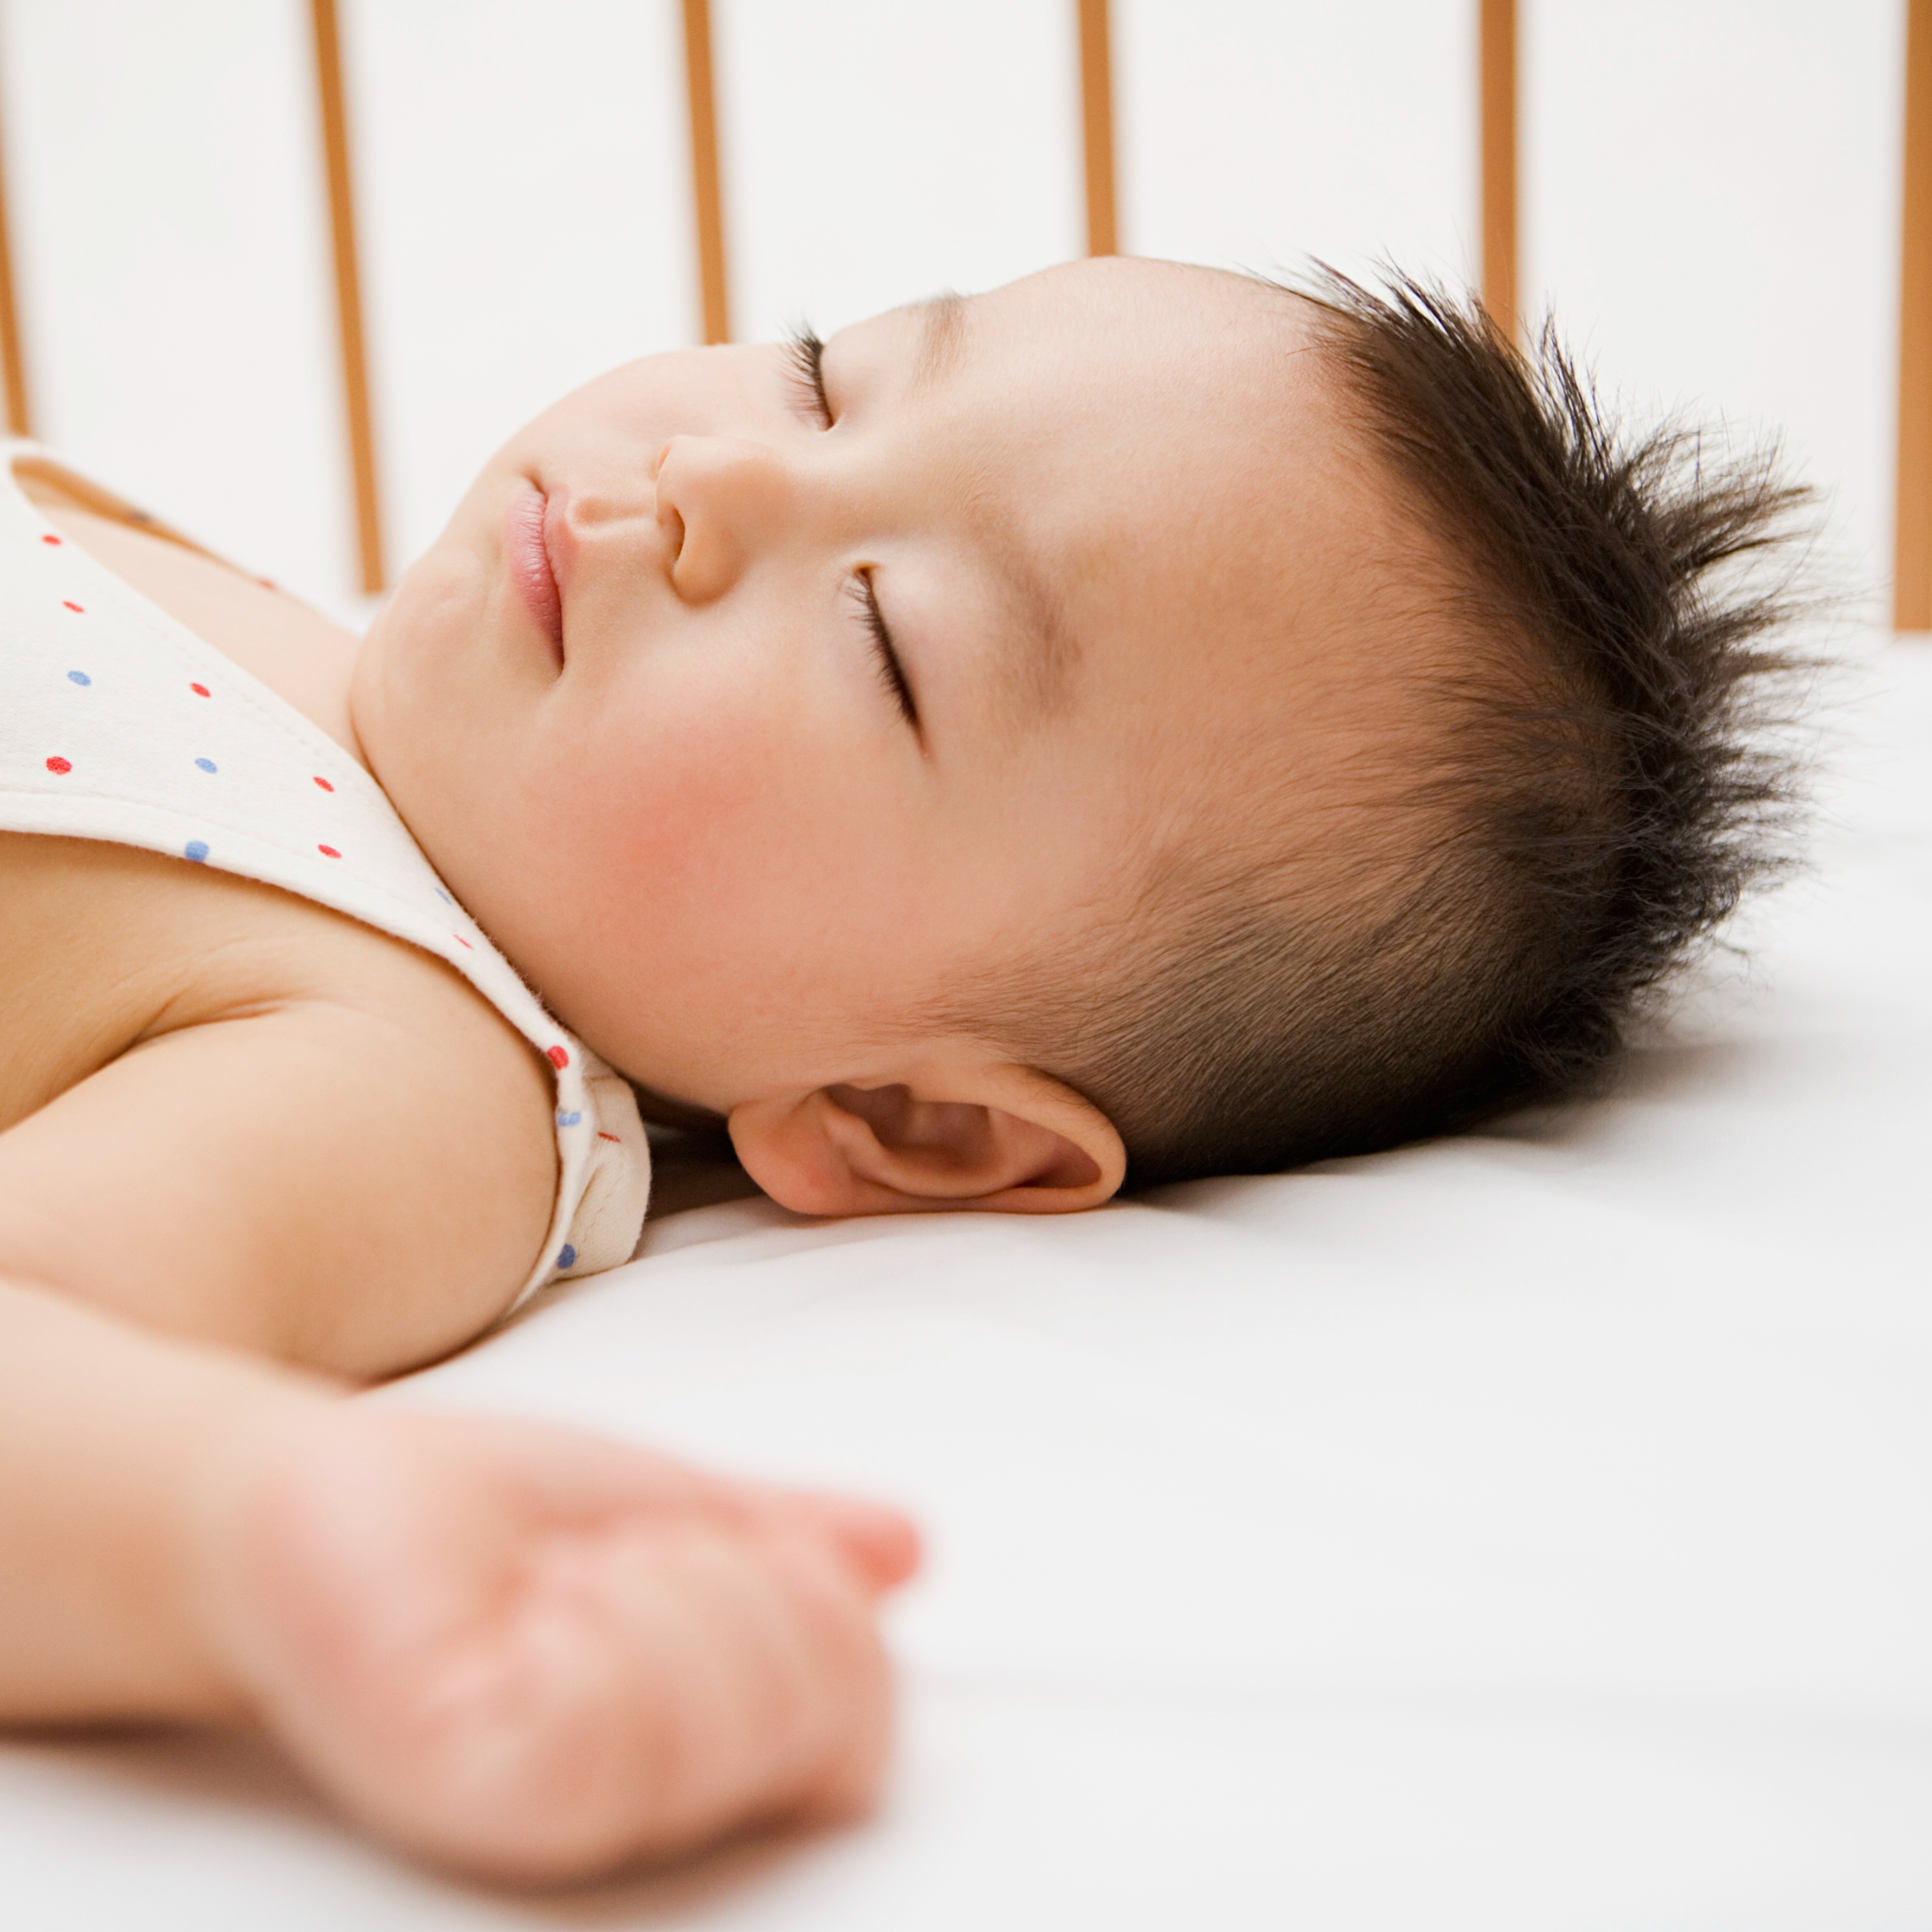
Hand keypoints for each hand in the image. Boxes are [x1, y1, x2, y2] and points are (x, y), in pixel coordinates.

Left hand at [203, 1407, 917, 1882]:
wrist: (316, 1491)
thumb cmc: (486, 1513)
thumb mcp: (672, 1503)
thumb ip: (792, 1539)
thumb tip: (907, 1549)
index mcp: (706, 1752)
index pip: (861, 1721)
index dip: (810, 1601)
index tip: (699, 1551)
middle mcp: (648, 1816)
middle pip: (819, 1708)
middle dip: (732, 1574)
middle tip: (615, 1563)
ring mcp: (568, 1818)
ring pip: (728, 1701)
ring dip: (655, 1578)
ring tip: (558, 1586)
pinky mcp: (482, 1796)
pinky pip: (617, 1710)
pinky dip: (589, 1608)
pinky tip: (520, 1608)